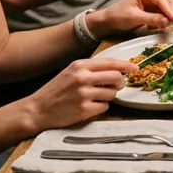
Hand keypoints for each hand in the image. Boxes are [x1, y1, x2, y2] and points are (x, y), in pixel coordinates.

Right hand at [22, 57, 137, 131]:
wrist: (38, 109)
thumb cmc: (56, 90)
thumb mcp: (71, 72)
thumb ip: (91, 69)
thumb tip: (116, 69)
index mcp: (80, 65)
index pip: (110, 62)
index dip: (126, 65)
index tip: (135, 68)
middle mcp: (83, 78)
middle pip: (116, 77)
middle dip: (120, 82)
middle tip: (116, 86)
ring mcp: (84, 94)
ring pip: (112, 93)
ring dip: (108, 96)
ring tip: (95, 98)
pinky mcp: (85, 109)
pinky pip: (105, 107)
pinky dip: (101, 107)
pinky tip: (89, 107)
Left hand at [86, 0, 172, 37]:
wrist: (109, 21)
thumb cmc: (118, 16)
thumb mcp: (134, 18)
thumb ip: (151, 19)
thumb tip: (167, 21)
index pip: (162, 0)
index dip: (170, 10)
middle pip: (169, 2)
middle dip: (170, 13)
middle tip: (168, 25)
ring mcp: (153, 1)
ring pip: (168, 8)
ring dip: (167, 18)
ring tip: (160, 26)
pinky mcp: (154, 9)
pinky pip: (164, 14)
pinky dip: (163, 21)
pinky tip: (154, 26)